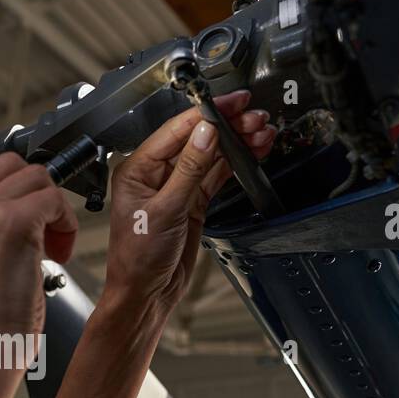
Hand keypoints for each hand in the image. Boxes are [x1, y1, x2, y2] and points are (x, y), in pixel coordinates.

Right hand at [0, 151, 77, 340]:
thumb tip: (11, 200)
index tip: (12, 207)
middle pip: (7, 164)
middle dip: (32, 193)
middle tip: (39, 231)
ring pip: (35, 177)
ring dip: (52, 208)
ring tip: (50, 246)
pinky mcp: (12, 224)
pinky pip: (53, 199)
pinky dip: (65, 223)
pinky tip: (57, 253)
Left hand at [104, 90, 275, 312]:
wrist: (145, 294)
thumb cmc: (137, 259)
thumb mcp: (165, 210)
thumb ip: (189, 170)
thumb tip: (206, 134)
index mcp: (137, 168)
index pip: (176, 130)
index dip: (206, 114)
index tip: (231, 104)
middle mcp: (155, 174)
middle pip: (196, 139)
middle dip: (227, 127)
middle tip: (254, 117)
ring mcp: (175, 187)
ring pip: (210, 156)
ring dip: (236, 144)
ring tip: (261, 132)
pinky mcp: (191, 202)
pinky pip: (216, 175)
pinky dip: (235, 164)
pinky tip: (252, 152)